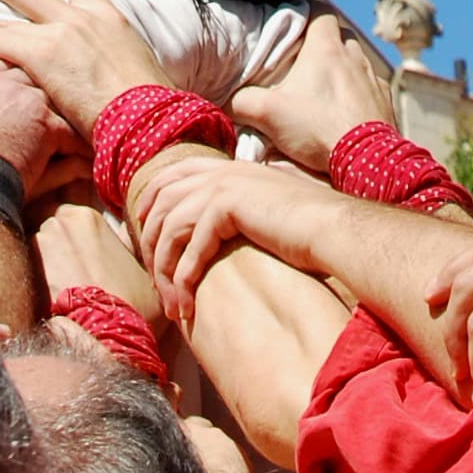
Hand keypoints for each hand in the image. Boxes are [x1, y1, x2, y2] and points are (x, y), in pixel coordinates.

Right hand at [0, 59, 81, 216]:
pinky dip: (81, 141)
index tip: (13, 100)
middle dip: (40, 82)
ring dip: (65, 107)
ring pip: (53, 89)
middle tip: (56, 100)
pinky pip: (73, 125)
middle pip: (26, 66)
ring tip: (78, 125)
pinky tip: (91, 156)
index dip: (4, 80)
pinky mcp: (45, 122)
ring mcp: (23, 97)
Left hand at [130, 146, 305, 316]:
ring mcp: (222, 186)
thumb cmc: (308, 226)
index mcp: (229, 168)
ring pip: (171, 227)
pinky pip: (191, 247)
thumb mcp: (268, 208)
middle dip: (151, 243)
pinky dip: (184, 278)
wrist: (332, 227)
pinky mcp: (227, 207)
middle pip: (162, 200)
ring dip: (166, 271)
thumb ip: (244, 207)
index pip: (174, 174)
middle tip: (154, 281)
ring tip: (172, 305)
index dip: (152, 197)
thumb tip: (226, 229)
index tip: (141, 226)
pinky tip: (186, 303)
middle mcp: (221, 172)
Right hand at [229, 11, 396, 177]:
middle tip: (306, 58)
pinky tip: (347, 110)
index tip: (296, 20)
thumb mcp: (267, 114)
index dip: (309, 11)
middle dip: (325, 42)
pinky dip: (359, 92)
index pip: (322, 11)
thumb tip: (225, 102)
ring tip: (326, 86)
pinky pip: (371, 88)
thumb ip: (240, 103)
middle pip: (340, 35)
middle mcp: (354, 57)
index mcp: (326, 49)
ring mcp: (373, 79)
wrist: (364, 161)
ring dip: (343, 67)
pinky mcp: (385, 102)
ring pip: (357, 60)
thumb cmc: (318, 130)